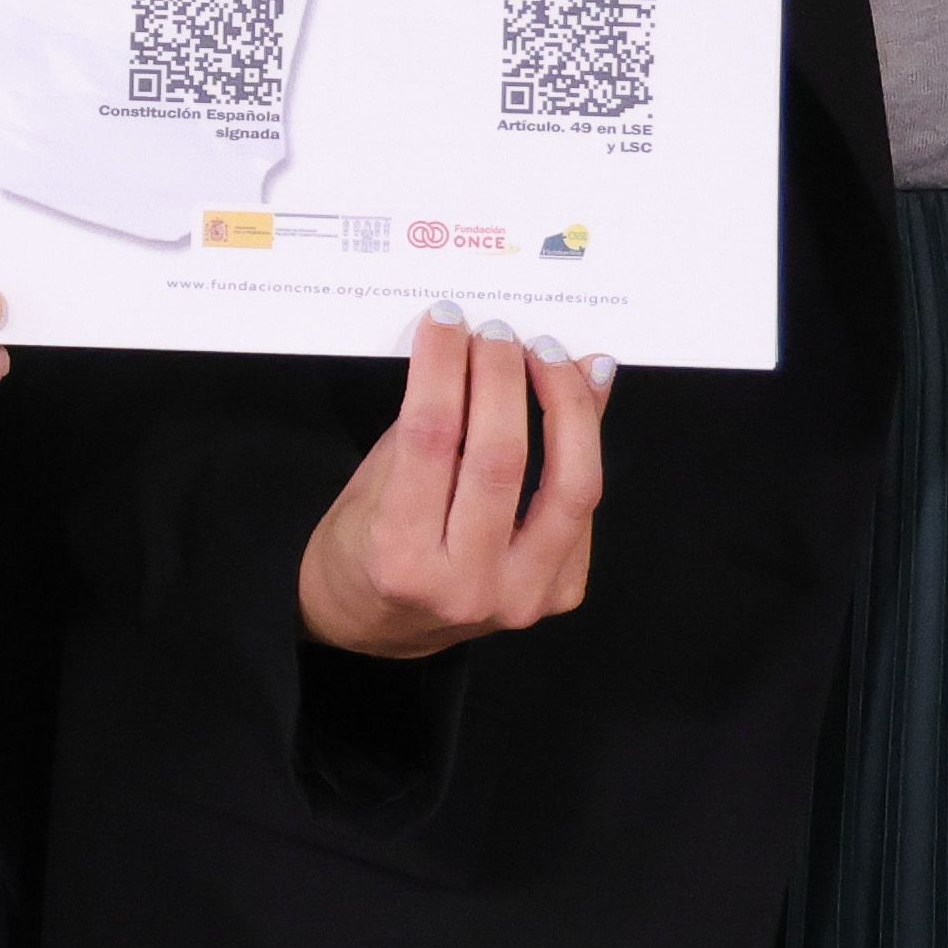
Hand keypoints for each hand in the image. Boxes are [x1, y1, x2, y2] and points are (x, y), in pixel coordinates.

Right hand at [294, 310, 608, 659]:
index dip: (442, 367)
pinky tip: (579, 397)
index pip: (430, 441)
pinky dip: (585, 442)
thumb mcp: (375, 482)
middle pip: (502, 459)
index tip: (447, 321)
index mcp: (400, 558)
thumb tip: (487, 351)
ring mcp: (521, 597)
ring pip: (571, 485)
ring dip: (565, 404)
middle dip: (503, 377)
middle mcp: (465, 585)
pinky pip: (583, 507)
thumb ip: (432, 425)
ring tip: (547, 354)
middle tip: (497, 332)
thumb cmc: (363, 545)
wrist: (378, 626)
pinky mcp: (559, 595)